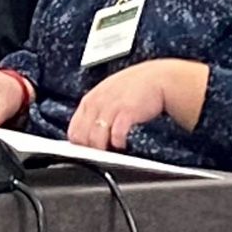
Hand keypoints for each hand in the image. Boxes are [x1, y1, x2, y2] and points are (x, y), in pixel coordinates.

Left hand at [69, 58, 209, 150]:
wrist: (158, 78)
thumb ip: (96, 110)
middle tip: (102, 152)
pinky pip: (115, 135)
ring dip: (103, 149)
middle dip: (90, 149)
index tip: (88, 150)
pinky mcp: (127, 112)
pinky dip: (118, 143)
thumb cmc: (134, 88)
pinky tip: (122, 143)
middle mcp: (97, 103)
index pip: (73, 130)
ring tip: (112, 149)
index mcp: (90, 100)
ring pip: (96, 139)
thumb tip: (86, 132)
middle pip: (82, 138)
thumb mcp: (107, 94)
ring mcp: (111, 107)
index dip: (80, 144)